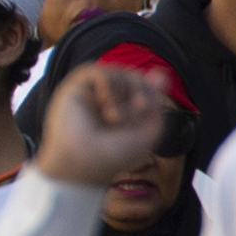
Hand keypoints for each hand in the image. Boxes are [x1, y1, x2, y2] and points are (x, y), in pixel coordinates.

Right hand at [35, 59, 170, 191]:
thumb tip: (161, 71)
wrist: (85, 164)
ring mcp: (90, 94)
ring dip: (123, 90)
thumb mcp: (148, 130)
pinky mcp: (74, 89)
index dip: (149, 92)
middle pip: (132, 77)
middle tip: (134, 112)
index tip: (146, 109)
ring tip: (115, 116)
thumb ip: (155, 100)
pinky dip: (107, 83)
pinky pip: (97, 71)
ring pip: (117, 72)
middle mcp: (106, 100)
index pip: (143, 87)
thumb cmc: (115, 156)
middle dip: (138, 91)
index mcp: (124, 110)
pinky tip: (104, 103)